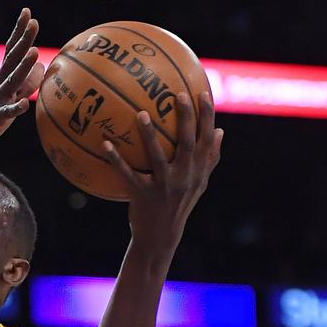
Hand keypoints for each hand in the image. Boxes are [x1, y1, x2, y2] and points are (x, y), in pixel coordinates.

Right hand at [0, 8, 44, 158]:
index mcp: (0, 79)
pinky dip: (13, 109)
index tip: (27, 12)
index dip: (19, 32)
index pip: (11, 51)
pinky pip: (4, 113)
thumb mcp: (7, 98)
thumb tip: (42, 68)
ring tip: (35, 52)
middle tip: (34, 22)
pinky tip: (23, 106)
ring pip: (11, 81)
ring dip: (23, 67)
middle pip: (12, 59)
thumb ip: (24, 84)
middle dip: (23, 40)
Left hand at [103, 91, 222, 248]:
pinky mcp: (143, 194)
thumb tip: (221, 130)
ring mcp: (165, 185)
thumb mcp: (200, 183)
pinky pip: (127, 174)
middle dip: (185, 118)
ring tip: (140, 114)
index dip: (207, 116)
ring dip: (149, 134)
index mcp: (198, 170)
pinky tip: (105, 143)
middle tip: (178, 94)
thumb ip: (210, 157)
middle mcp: (185, 176)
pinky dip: (116, 159)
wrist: (161, 235)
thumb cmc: (180, 203)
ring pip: (157, 156)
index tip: (203, 92)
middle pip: (187, 143)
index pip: (207, 139)